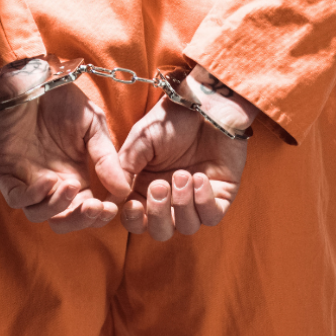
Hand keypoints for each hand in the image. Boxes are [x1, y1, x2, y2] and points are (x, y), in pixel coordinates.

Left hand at [0, 65, 131, 233]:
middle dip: (80, 219)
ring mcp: (27, 178)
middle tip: (94, 207)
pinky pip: (16, 199)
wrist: (32, 79)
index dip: (98, 216)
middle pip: (63, 219)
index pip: (86, 210)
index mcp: (74, 175)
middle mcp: (51, 182)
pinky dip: (33, 197)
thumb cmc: (62, 99)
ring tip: (70, 186)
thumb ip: (106, 158)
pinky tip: (48, 180)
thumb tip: (123, 190)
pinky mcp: (6, 171)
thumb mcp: (93, 126)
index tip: (111, 207)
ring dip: (58, 208)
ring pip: (39, 214)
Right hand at [117, 66, 258, 240]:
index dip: (133, 219)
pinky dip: (203, 202)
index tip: (133, 204)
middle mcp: (169, 199)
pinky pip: (211, 217)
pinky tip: (200, 178)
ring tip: (184, 174)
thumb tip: (115, 198)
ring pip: (186, 227)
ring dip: (182, 204)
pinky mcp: (219, 196)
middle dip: (159, 214)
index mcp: (144, 187)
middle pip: (160, 231)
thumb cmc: (170, 119)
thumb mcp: (139, 140)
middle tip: (160, 186)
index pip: (135, 219)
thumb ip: (125, 168)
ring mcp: (195, 200)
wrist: (205, 104)